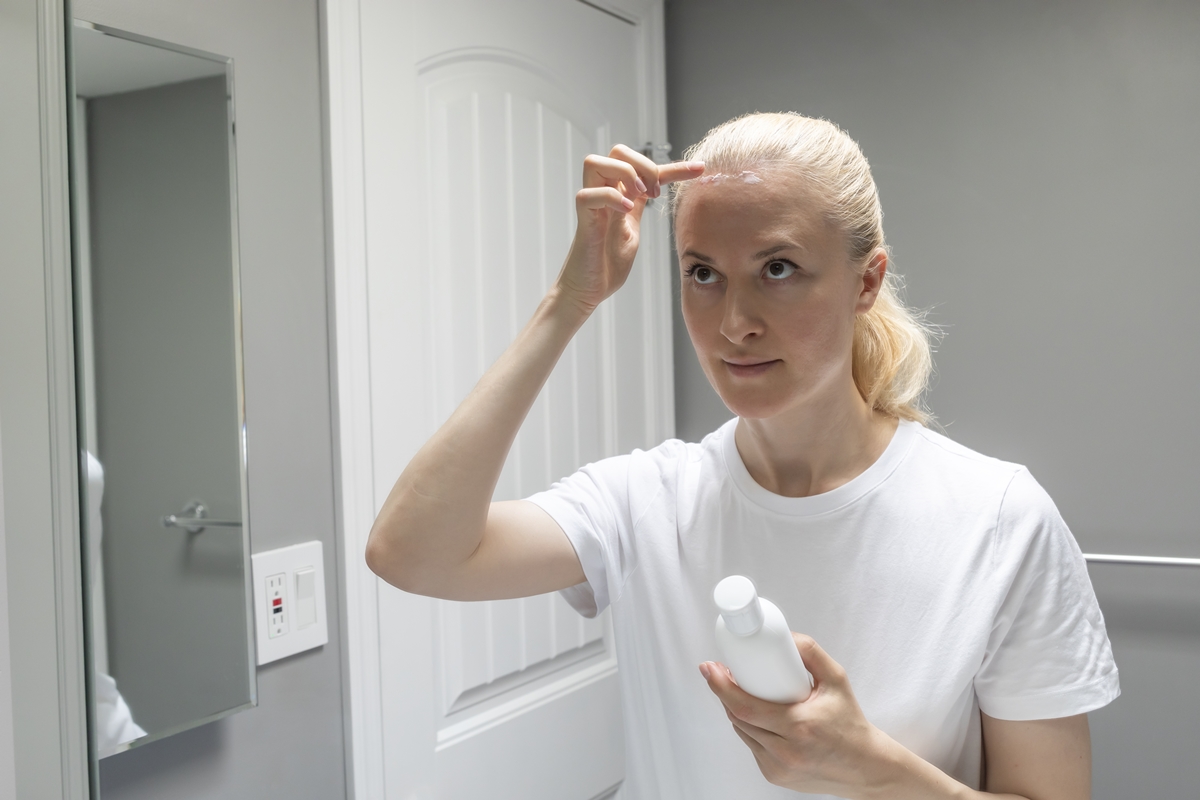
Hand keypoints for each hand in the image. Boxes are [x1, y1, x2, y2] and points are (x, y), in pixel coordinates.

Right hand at [555, 144, 702, 313]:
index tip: (700, 169)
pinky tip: (626, 210)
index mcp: (618, 196)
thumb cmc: (607, 265)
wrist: (587, 291)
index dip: (675, 167)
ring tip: (640, 195)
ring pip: (594, 163)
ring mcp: (592, 206)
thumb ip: (638, 208)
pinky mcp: (583, 221)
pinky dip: (611, 197)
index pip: (645, 169)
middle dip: (643, 164)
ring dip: (624, 173)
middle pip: (616, 152)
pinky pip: (588, 195)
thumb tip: (653, 189)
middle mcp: (603, 194)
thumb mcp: (631, 231)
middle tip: (655, 192)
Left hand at [700, 633, 894, 798]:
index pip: (745, 706)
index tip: (711, 668)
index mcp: (799, 726)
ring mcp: (778, 767)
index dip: (721, 686)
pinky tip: (755, 714)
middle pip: (738, 717)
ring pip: (741, 731)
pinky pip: (751, 745)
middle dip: (724, 692)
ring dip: (734, 708)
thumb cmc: (850, 723)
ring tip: (738, 688)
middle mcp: (786, 752)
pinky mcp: (774, 776)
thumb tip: (787, 636)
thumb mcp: (837, 680)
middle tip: (724, 672)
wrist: (864, 767)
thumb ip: (811, 653)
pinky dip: (748, 727)